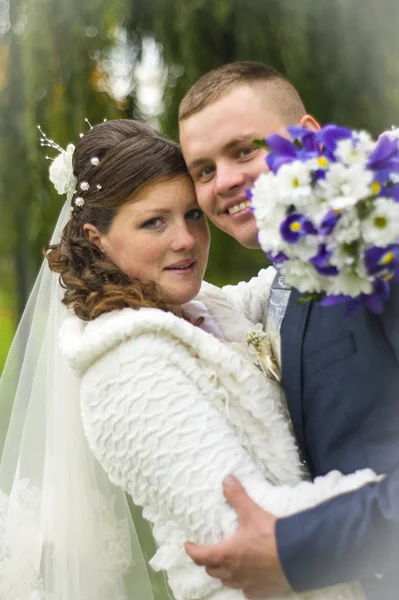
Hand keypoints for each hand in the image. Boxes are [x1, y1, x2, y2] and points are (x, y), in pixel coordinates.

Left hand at [185, 475, 290, 598]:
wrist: (297, 557)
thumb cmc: (270, 536)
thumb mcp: (251, 512)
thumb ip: (237, 496)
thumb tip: (226, 480)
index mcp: (226, 554)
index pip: (200, 556)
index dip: (192, 550)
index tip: (188, 545)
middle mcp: (232, 573)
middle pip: (212, 570)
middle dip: (207, 561)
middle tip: (208, 551)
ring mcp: (246, 584)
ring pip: (227, 582)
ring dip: (223, 573)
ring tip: (226, 564)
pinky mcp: (260, 591)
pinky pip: (245, 591)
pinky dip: (242, 584)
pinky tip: (247, 578)